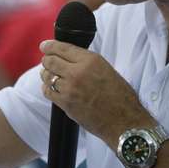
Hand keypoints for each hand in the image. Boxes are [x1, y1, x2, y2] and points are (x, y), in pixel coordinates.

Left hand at [39, 40, 155, 148]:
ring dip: (46, 73)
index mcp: (90, 60)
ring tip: (48, 74)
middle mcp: (78, 72)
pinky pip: (47, 91)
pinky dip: (47, 87)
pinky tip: (51, 87)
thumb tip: (68, 57)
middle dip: (47, 59)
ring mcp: (70, 88)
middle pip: (50, 61)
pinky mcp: (65, 103)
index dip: (50, 46)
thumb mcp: (106, 69)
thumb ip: (87, 61)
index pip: (63, 48)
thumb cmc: (120, 96)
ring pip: (47, 75)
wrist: (124, 121)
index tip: (44, 46)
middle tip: (47, 60)